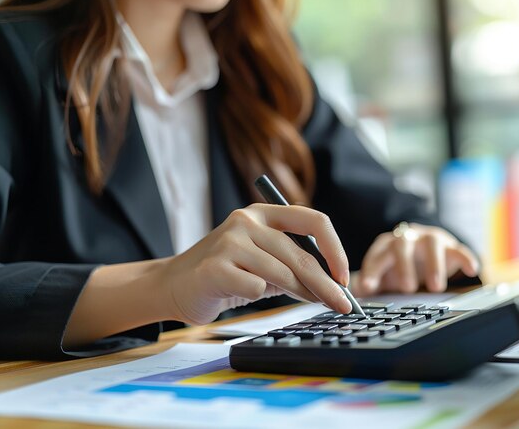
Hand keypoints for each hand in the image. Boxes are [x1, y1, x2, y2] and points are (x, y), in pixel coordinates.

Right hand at [159, 203, 351, 324]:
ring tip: (305, 302)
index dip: (335, 249)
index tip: (344, 276)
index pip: (313, 220)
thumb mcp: (264, 261)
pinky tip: (244, 294)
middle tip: (342, 305)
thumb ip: (293, 266)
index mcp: (263, 213)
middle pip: (301, 255)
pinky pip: (256, 287)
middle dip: (326, 285)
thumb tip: (334, 287)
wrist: (174, 286)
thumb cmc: (226, 274)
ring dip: (300, 294)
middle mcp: (246, 221)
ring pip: (282, 272)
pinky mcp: (215, 267)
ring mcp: (229, 241)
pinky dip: (259, 295)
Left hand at [351, 222, 478, 295]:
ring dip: (434, 265)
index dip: (372, 270)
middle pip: (403, 245)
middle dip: (404, 267)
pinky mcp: (451, 246)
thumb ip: (370, 284)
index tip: (368, 287)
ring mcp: (430, 240)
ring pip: (432, 244)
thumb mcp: (382, 275)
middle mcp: (408, 237)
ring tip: (435, 287)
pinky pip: (460, 249)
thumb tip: (356, 294)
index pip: (376, 254)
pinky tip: (472, 269)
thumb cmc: (398, 266)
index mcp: (387, 244)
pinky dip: (466, 257)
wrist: (422, 252)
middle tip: (406, 288)